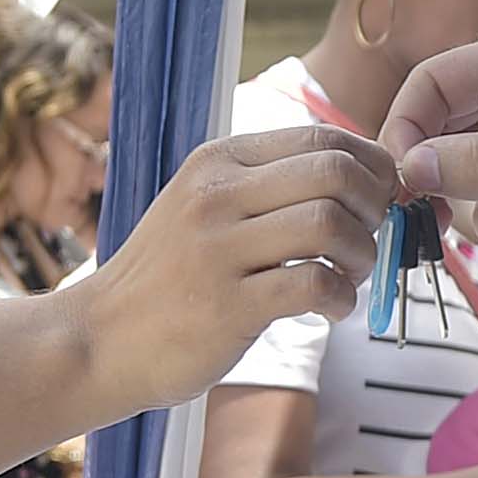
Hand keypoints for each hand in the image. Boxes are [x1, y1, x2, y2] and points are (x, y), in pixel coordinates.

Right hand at [80, 126, 391, 410]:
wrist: (100, 340)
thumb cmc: (169, 278)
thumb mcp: (205, 207)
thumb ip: (269, 186)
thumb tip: (358, 177)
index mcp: (220, 161)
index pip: (323, 137)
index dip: (372, 168)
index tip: (378, 201)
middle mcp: (217, 195)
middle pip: (336, 173)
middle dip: (375, 208)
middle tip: (367, 242)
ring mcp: (219, 249)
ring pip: (331, 224)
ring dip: (363, 255)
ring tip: (349, 277)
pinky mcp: (227, 305)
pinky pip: (314, 284)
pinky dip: (342, 299)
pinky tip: (331, 309)